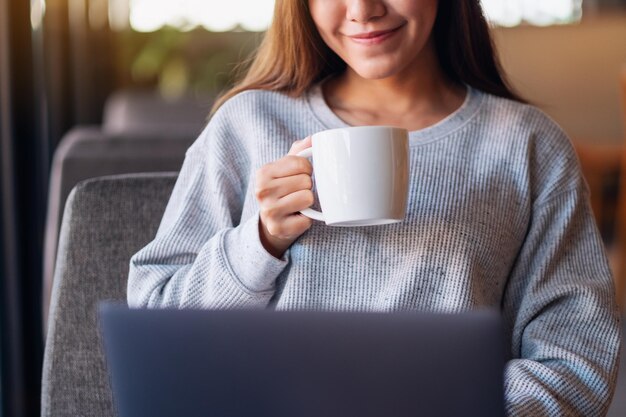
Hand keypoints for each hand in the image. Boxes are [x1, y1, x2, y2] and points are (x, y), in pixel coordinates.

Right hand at [255, 137, 313, 258]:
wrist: (272, 220)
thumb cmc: (283, 189)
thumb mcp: (286, 168)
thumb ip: (300, 151)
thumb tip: (313, 139)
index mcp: (263, 172)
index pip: (301, 163)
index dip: (308, 169)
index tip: (301, 175)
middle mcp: (262, 191)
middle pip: (305, 181)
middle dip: (307, 186)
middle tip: (298, 192)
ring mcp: (268, 211)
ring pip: (307, 198)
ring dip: (308, 202)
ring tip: (298, 204)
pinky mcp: (277, 228)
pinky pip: (306, 220)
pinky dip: (306, 219)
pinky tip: (296, 217)